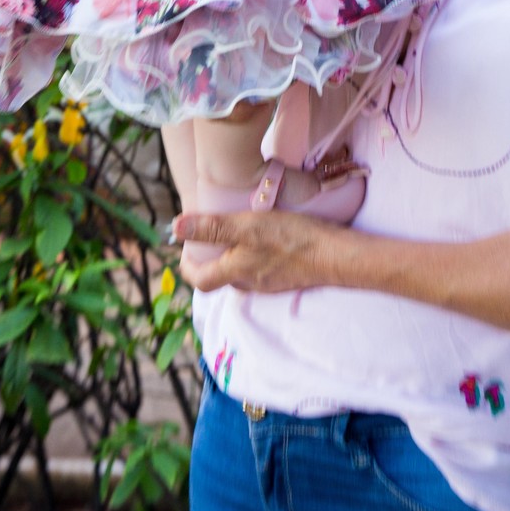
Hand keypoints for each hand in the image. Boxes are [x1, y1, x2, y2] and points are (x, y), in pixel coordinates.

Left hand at [172, 209, 331, 293]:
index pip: (200, 281)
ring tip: (235, 232)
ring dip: (233, 256)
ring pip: (242, 272)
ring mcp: (271, 282)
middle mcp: (251, 283)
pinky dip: (254, 255)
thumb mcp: (247, 227)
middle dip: (210, 259)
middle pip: (220, 276)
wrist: (334, 255)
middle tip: (208, 235)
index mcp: (236, 273)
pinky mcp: (288, 275)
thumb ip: (212, 228)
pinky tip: (264, 237)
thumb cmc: (290, 239)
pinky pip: (262, 268)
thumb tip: (175, 227)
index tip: (185, 249)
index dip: (187, 267)